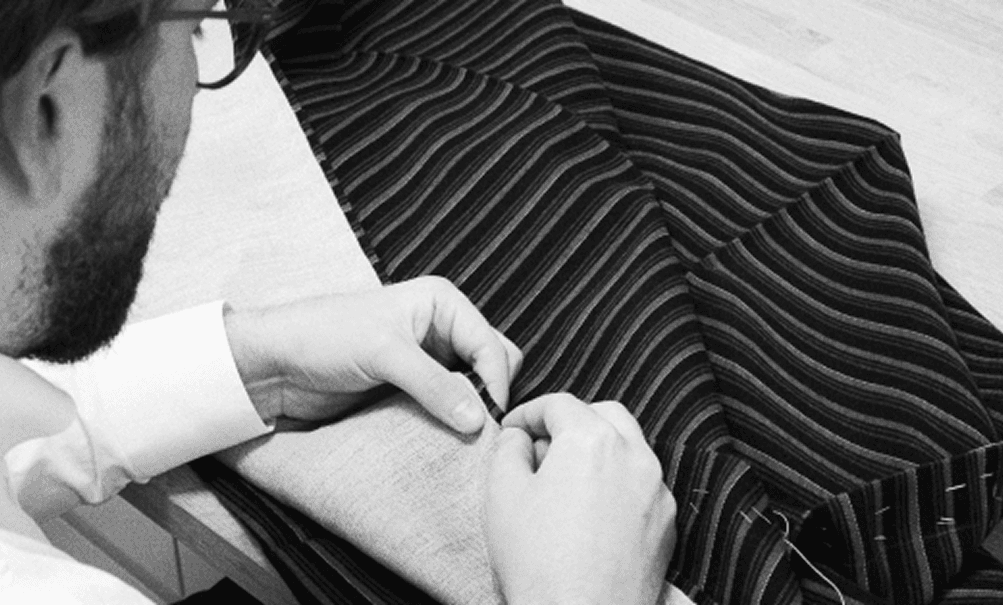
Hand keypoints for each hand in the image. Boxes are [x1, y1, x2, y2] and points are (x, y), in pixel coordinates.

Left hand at [224, 276, 521, 432]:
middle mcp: (442, 329)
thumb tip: (478, 420)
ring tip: (463, 439)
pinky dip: (452, 423)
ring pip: (474, 389)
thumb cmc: (324, 337)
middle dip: (491, 395)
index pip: (492, 345)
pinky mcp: (414, 389)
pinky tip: (445, 439)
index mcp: (442, 303)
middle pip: (492, 365)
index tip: (490, 422)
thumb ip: (434, 385)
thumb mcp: (384, 354)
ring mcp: (429, 361)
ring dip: (471, 412)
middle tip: (478, 430)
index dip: (495, 383)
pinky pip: (449, 407)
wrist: (275, 364)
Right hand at [486, 394, 675, 604]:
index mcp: (592, 438)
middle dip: (572, 422)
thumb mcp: (502, 492)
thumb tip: (520, 437)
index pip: (558, 403)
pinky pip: (643, 485)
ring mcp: (657, 489)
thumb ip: (508, 448)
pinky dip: (620, 483)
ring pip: (630, 447)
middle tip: (543, 447)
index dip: (528, 412)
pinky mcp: (668, 523)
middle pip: (604, 415)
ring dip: (600, 450)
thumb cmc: (538, 559)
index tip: (512, 430)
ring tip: (569, 480)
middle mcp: (634, 454)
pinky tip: (594, 512)